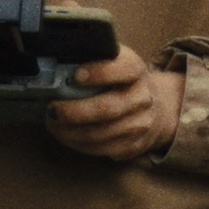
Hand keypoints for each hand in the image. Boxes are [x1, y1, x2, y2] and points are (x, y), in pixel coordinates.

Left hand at [48, 45, 183, 160]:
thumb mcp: (113, 63)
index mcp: (135, 70)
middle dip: (74, 112)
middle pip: (107, 109)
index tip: (75, 76)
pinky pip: (103, 149)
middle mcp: (142, 97)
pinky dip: (79, 144)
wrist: (156, 108)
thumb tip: (54, 67)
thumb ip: (90, 60)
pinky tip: (67, 136)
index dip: (99, 73)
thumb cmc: (121, 83)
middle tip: (52, 110)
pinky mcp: (135, 144)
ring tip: (53, 125)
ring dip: (70, 132)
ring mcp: (141, 123)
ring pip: (101, 133)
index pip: (123, 69)